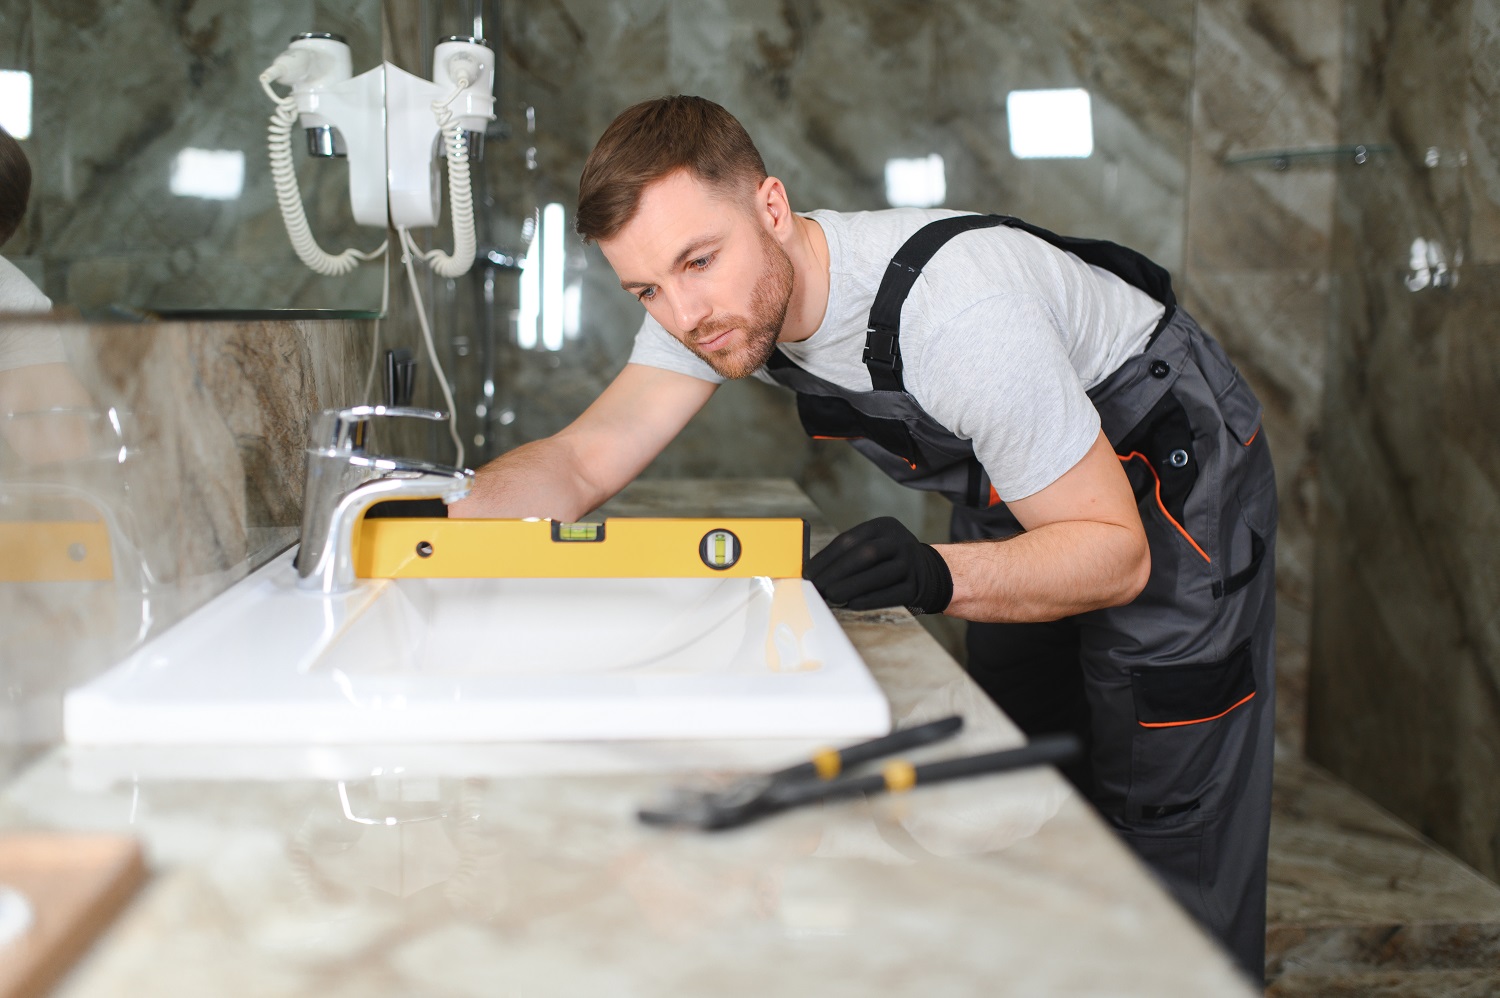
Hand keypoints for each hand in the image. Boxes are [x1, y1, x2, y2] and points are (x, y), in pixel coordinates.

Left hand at [806, 516, 953, 613]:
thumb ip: (848, 554)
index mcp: (883, 526)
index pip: (849, 540)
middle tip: (818, 586)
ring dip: (851, 586)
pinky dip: (870, 599)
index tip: (808, 573)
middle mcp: (899, 540)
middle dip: (837, 572)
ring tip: (830, 596)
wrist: (930, 573)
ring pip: (879, 573)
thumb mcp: (874, 546)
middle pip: (865, 554)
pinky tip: (852, 605)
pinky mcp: (917, 585)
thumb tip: (813, 572)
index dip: (826, 558)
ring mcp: (911, 562)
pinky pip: (892, 593)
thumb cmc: (887, 561)